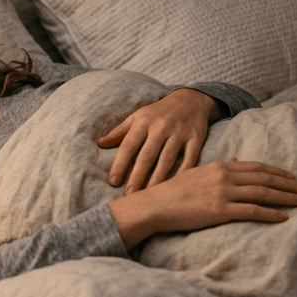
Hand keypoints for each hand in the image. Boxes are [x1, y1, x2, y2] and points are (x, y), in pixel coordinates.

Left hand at [98, 88, 219, 193]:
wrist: (189, 100)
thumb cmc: (158, 113)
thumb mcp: (137, 117)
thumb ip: (119, 132)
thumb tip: (99, 144)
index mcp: (143, 122)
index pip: (128, 146)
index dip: (120, 164)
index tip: (113, 182)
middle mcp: (161, 127)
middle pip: (147, 156)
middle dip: (137, 177)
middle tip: (129, 196)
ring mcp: (179, 133)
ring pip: (167, 159)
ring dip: (157, 179)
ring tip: (148, 196)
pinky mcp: (196, 139)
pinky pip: (190, 159)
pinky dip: (183, 174)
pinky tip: (175, 188)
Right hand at [109, 159, 296, 248]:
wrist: (155, 205)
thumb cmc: (173, 191)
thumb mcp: (197, 174)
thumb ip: (219, 169)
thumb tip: (236, 161)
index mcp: (220, 166)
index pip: (257, 167)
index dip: (278, 172)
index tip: (293, 178)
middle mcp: (225, 176)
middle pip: (265, 179)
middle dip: (289, 184)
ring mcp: (223, 193)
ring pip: (263, 193)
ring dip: (286, 198)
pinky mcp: (220, 211)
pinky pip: (252, 211)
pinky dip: (270, 213)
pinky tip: (284, 217)